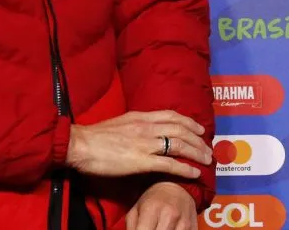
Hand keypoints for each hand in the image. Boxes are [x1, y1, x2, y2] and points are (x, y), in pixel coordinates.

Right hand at [66, 110, 211, 177]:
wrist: (80, 144)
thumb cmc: (95, 136)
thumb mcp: (119, 123)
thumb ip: (135, 125)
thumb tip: (146, 130)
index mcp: (140, 117)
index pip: (171, 116)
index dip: (188, 122)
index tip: (199, 129)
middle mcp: (146, 127)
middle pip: (180, 130)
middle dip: (197, 139)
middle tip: (208, 148)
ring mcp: (146, 144)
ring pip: (179, 145)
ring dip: (196, 152)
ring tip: (207, 160)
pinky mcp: (142, 161)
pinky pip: (170, 164)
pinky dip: (185, 168)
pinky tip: (194, 173)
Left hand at [127, 181, 196, 229]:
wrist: (177, 187)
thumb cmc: (153, 199)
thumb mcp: (136, 208)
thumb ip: (131, 226)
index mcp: (152, 209)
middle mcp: (169, 215)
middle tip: (150, 228)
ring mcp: (183, 223)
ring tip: (158, 227)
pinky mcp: (193, 228)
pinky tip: (169, 229)